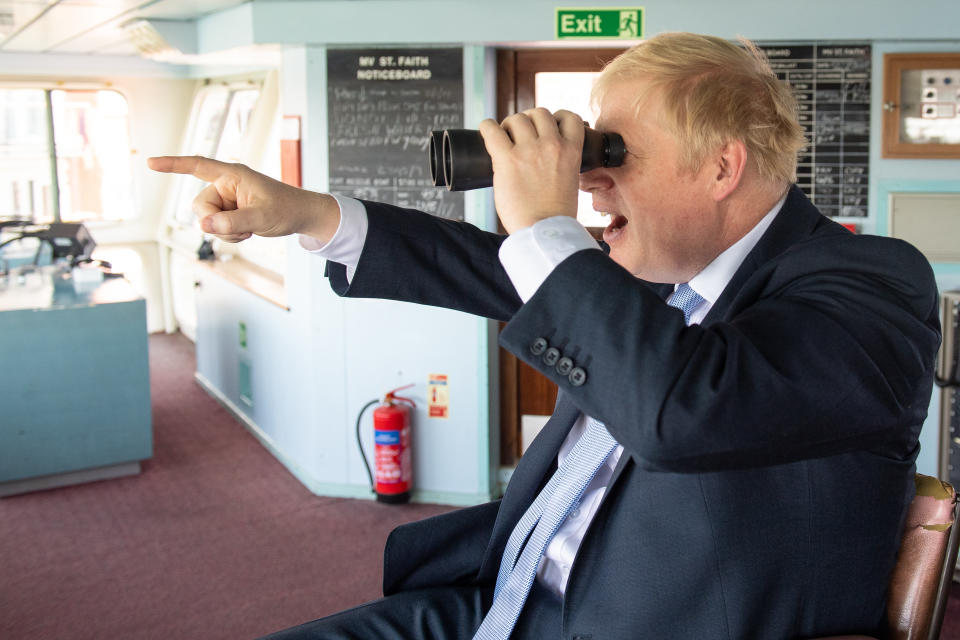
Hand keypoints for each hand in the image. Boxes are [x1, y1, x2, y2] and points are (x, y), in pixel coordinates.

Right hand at [147, 156, 339, 243]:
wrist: (300, 216)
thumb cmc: (286, 208)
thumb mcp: (260, 217)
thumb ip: (231, 222)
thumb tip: (203, 225)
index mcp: (232, 175)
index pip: (197, 166)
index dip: (173, 165)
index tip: (151, 163)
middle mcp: (226, 185)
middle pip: (199, 206)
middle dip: (215, 222)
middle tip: (243, 227)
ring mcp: (226, 199)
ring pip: (206, 220)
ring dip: (225, 231)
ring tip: (249, 229)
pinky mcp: (228, 212)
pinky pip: (215, 227)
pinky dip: (229, 234)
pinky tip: (246, 231)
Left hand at [478, 108, 583, 233]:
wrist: (544, 232)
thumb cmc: (555, 214)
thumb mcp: (570, 180)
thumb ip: (562, 164)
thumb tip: (545, 159)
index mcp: (571, 151)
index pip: (568, 117)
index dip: (555, 118)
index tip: (546, 128)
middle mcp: (552, 145)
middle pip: (539, 113)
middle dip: (529, 121)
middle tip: (520, 136)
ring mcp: (529, 151)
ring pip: (517, 119)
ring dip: (509, 125)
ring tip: (504, 139)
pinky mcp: (507, 159)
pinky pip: (492, 130)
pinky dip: (487, 127)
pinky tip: (486, 132)